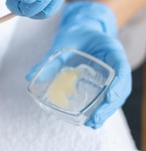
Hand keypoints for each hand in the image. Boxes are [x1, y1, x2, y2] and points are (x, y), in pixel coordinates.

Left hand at [26, 1, 131, 127]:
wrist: (80, 27)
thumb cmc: (74, 32)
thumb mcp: (62, 42)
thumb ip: (50, 60)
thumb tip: (30, 77)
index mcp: (111, 49)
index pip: (121, 68)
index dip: (119, 84)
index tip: (110, 97)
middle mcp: (115, 62)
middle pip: (121, 86)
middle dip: (110, 105)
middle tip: (95, 121)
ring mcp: (112, 72)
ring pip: (116, 93)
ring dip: (106, 110)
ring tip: (93, 124)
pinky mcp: (104, 80)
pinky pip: (106, 94)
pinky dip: (100, 107)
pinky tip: (90, 119)